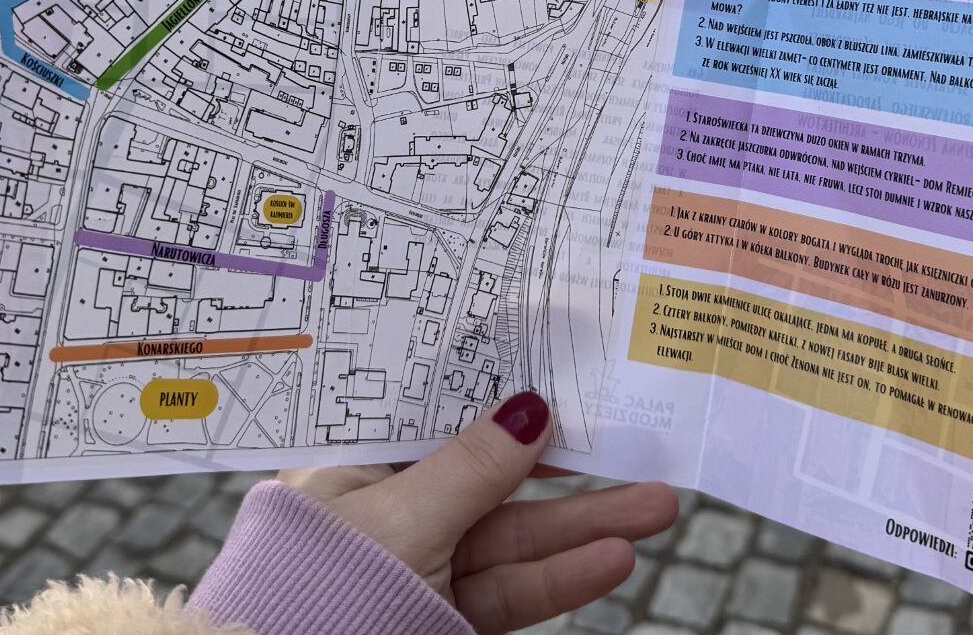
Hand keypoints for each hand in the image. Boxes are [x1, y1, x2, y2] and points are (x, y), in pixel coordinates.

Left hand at [277, 390, 678, 632]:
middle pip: (492, 472)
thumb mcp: (400, 519)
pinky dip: (560, 576)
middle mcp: (388, 507)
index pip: (437, 411)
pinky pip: (509, 587)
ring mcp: (421, 565)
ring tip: (656, 505)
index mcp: (353, 463)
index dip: (500, 388)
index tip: (561, 363)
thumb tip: (530, 405)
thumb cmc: (317, 591)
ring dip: (584, 523)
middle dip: (567, 462)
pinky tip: (612, 557)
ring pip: (513, 533)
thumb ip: (472, 467)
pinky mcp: (443, 617)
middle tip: (632, 436)